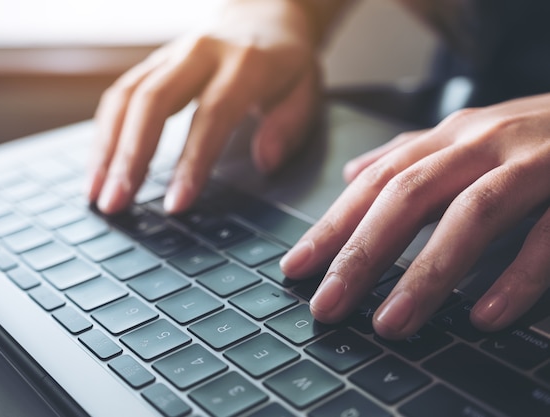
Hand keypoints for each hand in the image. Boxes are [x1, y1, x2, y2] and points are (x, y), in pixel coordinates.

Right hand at [87, 0, 319, 213]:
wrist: (261, 14)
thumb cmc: (285, 62)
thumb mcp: (307, 89)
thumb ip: (290, 124)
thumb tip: (265, 161)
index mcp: (246, 62)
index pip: (213, 114)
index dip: (192, 161)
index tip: (175, 204)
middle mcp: (201, 52)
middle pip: (154, 101)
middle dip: (131, 156)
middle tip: (115, 204)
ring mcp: (171, 54)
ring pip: (127, 96)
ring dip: (106, 147)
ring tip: (95, 194)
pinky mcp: (152, 63)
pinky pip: (119, 94)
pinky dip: (104, 133)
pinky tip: (98, 168)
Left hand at [281, 93, 549, 338]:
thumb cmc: (534, 137)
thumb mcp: (466, 139)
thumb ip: (411, 157)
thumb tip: (354, 174)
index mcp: (450, 139)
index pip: (375, 184)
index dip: (332, 226)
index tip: (296, 269)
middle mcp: (483, 145)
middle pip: (408, 197)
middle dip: (362, 254)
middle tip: (328, 305)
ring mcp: (534, 165)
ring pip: (471, 215)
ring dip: (427, 273)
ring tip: (391, 324)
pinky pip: (547, 236)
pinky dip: (516, 277)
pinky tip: (485, 317)